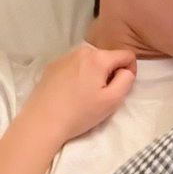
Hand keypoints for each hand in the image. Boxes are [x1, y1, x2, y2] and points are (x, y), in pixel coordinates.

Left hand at [22, 46, 136, 143]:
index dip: (130, 70)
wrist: (42, 123)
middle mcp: (81, 51)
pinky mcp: (52, 65)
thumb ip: (127, 80)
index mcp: (98, 58)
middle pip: (107, 57)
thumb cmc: (79, 113)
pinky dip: (78, 74)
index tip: (121, 86)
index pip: (126, 55)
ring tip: (84, 94)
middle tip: (101, 94)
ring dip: (94, 73)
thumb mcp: (112, 100)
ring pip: (91, 60)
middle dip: (110, 72)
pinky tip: (70, 92)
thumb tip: (126, 71)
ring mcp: (65, 57)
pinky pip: (75, 64)